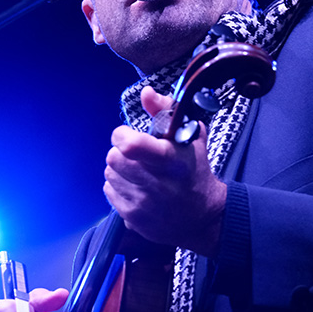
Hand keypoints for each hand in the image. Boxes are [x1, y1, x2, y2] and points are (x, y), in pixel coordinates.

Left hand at [103, 85, 225, 255]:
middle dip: (121, 151)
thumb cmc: (195, 171)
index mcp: (172, 161)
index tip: (129, 134)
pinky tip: (137, 187)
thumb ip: (167, 111)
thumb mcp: (190, 137)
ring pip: (109, 173)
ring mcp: (143, 204)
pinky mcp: (132, 218)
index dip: (123, 135)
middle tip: (136, 154)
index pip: (131, 145)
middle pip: (114, 158)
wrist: (203, 217)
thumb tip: (146, 92)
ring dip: (119, 168)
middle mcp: (157, 185)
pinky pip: (109, 191)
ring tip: (138, 171)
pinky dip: (119, 185)